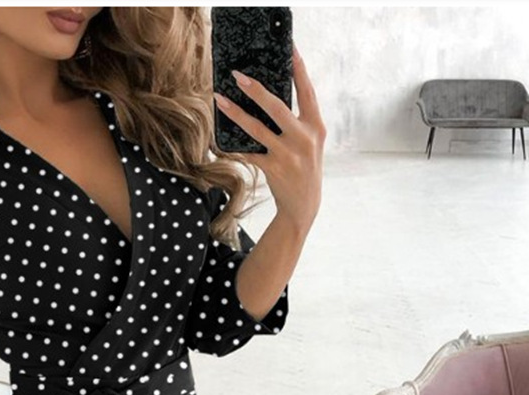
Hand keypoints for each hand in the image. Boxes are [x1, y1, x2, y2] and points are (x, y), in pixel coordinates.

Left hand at [214, 44, 325, 227]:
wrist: (303, 206)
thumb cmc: (304, 168)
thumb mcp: (310, 142)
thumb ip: (298, 121)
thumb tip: (270, 96)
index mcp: (316, 126)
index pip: (307, 91)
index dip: (298, 68)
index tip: (290, 47)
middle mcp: (304, 138)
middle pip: (277, 106)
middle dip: (255, 89)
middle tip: (237, 76)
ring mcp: (289, 154)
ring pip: (257, 128)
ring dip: (235, 113)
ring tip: (219, 99)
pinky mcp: (273, 169)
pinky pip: (248, 152)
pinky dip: (233, 144)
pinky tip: (221, 136)